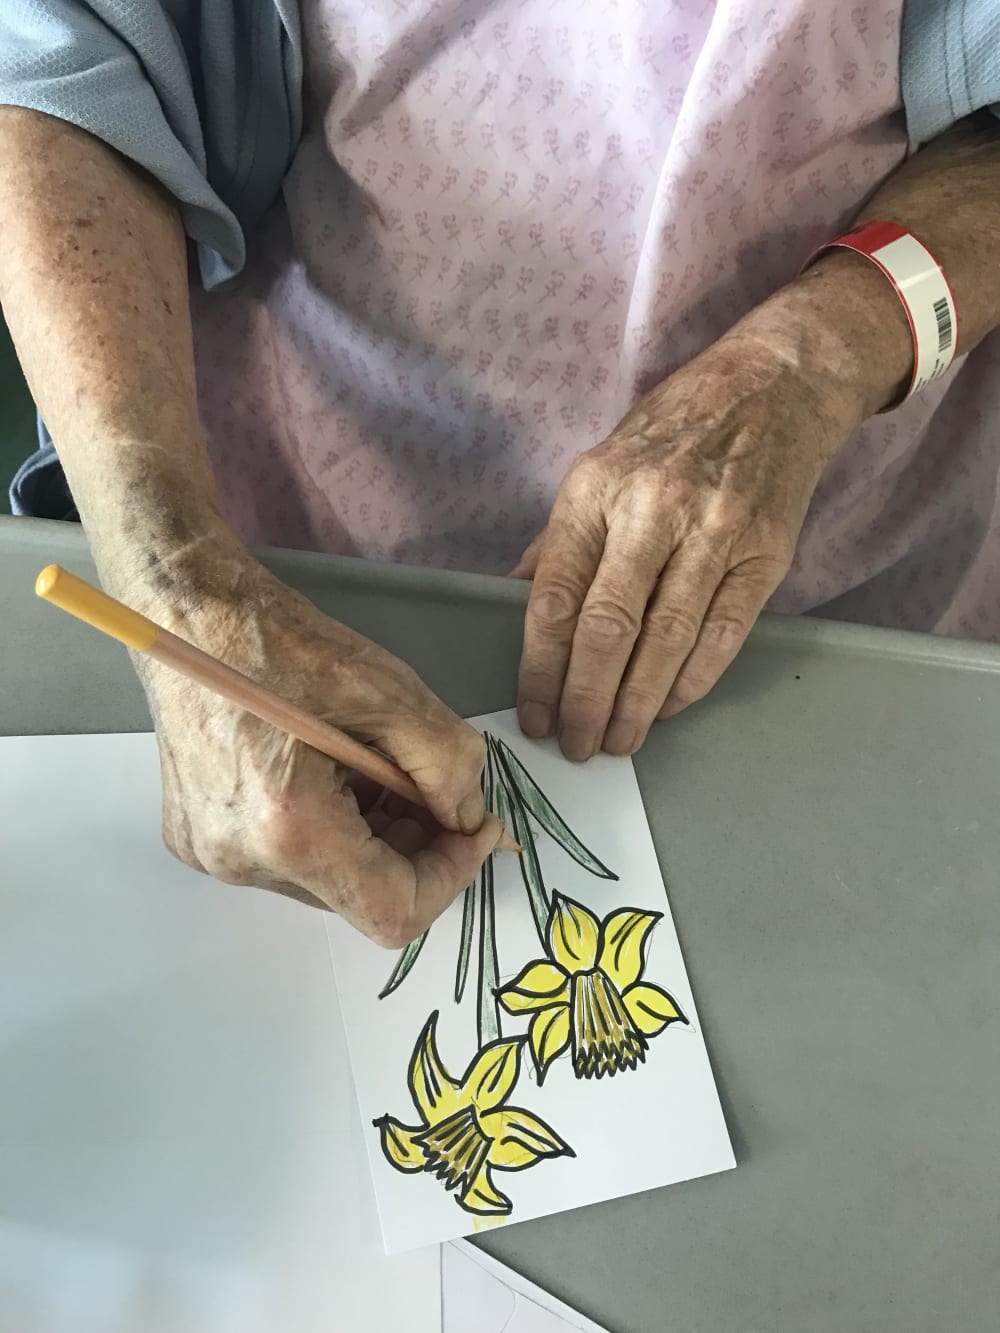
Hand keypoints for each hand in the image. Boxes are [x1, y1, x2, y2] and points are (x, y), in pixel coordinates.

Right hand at [132, 547, 500, 945]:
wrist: (187, 616)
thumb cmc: (283, 643)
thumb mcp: (391, 692)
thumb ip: (448, 764)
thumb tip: (467, 818)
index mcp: (287, 827)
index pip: (392, 910)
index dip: (451, 876)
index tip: (477, 829)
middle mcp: (241, 860)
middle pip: (361, 898)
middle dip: (416, 852)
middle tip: (436, 790)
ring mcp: (213, 856)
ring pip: (328, 883)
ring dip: (375, 840)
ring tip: (381, 771)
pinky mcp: (199, 841)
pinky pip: (290, 861)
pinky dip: (333, 831)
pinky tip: (336, 774)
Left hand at [514, 317, 866, 759]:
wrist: (773, 387)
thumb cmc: (674, 431)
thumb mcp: (599, 464)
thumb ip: (561, 538)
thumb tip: (519, 599)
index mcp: (595, 490)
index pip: (556, 598)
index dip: (541, 668)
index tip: (534, 714)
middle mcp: (651, 510)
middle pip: (608, 628)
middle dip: (586, 699)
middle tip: (576, 746)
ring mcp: (714, 532)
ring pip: (666, 639)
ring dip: (638, 703)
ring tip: (618, 740)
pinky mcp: (764, 552)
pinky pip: (722, 633)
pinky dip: (692, 680)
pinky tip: (670, 707)